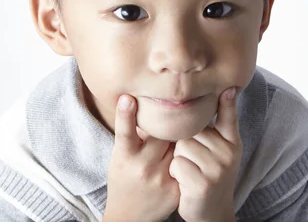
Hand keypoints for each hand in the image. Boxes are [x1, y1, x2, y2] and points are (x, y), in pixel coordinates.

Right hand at [103, 94, 179, 221]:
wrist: (129, 216)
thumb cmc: (123, 178)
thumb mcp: (119, 157)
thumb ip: (131, 135)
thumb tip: (140, 103)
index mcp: (124, 158)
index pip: (125, 133)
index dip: (126, 115)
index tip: (128, 98)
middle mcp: (142, 168)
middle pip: (162, 134)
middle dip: (166, 126)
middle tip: (169, 120)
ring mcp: (161, 180)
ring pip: (178, 146)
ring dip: (179, 139)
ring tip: (178, 137)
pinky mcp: (175, 190)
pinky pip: (186, 163)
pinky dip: (186, 156)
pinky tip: (188, 154)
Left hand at [169, 87, 241, 221]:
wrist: (212, 214)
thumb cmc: (209, 177)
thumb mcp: (218, 154)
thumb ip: (213, 131)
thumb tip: (206, 100)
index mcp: (232, 143)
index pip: (229, 118)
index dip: (228, 102)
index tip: (228, 87)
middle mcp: (228, 153)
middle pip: (190, 131)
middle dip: (184, 145)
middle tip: (195, 163)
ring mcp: (217, 169)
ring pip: (181, 147)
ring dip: (178, 160)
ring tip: (190, 172)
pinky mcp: (203, 183)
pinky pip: (176, 164)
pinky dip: (175, 173)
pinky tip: (186, 183)